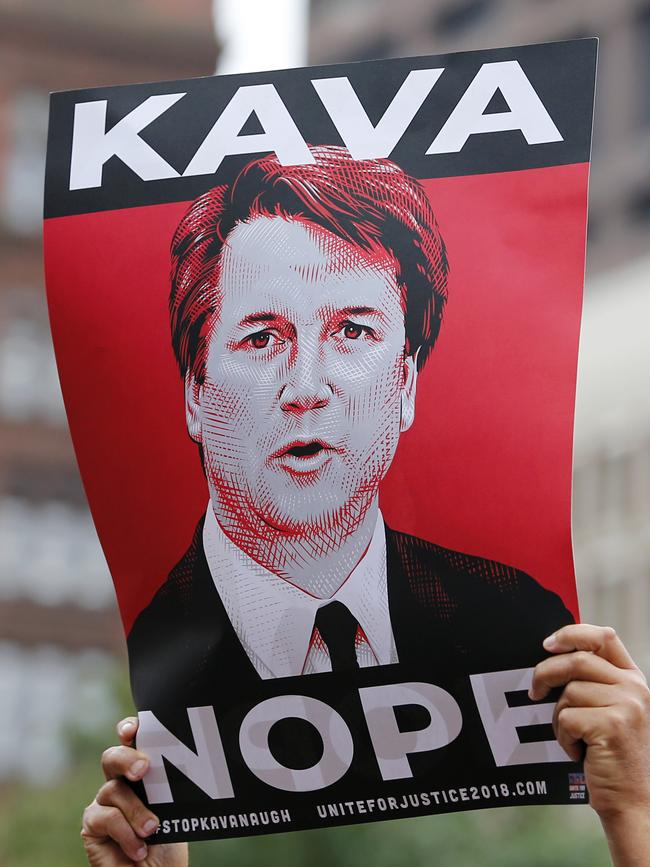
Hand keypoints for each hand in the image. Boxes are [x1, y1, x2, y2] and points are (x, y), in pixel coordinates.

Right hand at [81, 717, 188, 866]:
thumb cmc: (170, 840)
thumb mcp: (177, 808)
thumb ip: (171, 784)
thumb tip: (190, 760)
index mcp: (141, 771)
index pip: (131, 741)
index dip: (128, 729)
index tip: (133, 728)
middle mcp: (119, 782)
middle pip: (112, 757)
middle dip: (126, 758)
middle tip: (143, 769)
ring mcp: (104, 803)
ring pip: (113, 790)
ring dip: (137, 811)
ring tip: (153, 830)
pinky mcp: (92, 826)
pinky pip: (105, 817)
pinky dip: (126, 832)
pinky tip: (139, 849)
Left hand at [531, 624, 649, 865]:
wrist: (633, 801)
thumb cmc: (611, 755)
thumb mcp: (610, 710)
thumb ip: (594, 682)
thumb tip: (550, 654)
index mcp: (633, 678)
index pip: (604, 636)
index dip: (572, 633)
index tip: (547, 644)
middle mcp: (634, 687)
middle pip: (577, 659)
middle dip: (546, 673)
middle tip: (535, 692)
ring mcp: (627, 705)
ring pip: (569, 692)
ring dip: (559, 717)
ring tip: (573, 737)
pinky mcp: (612, 725)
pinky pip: (567, 717)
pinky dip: (563, 737)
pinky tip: (578, 752)